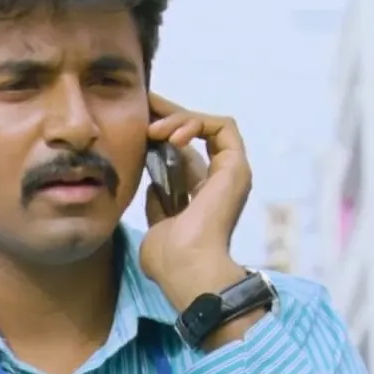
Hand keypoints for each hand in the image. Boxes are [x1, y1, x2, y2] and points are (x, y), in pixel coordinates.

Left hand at [138, 93, 252, 311]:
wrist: (186, 270)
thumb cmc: (169, 261)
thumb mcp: (156, 225)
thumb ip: (158, 205)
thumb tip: (152, 187)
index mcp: (202, 196)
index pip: (184, 153)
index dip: (162, 134)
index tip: (137, 123)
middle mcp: (219, 181)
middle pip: (195, 133)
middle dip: (168, 114)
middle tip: (143, 103)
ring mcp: (230, 172)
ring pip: (207, 124)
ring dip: (177, 118)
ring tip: (152, 129)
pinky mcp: (236, 166)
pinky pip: (222, 126)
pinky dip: (195, 123)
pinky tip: (169, 137)